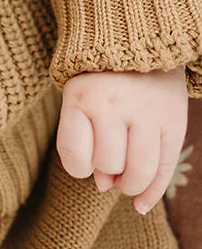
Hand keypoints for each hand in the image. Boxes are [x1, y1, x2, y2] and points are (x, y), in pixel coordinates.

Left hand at [56, 66, 187, 213]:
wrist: (140, 45)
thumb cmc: (100, 82)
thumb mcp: (80, 99)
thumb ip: (83, 140)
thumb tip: (104, 187)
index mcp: (83, 96)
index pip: (74, 152)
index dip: (77, 166)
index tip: (82, 160)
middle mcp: (115, 104)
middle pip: (108, 164)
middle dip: (106, 171)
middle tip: (109, 161)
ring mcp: (148, 113)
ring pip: (138, 171)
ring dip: (129, 184)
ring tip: (124, 174)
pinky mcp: (174, 122)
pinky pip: (165, 168)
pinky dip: (152, 192)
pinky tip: (140, 203)